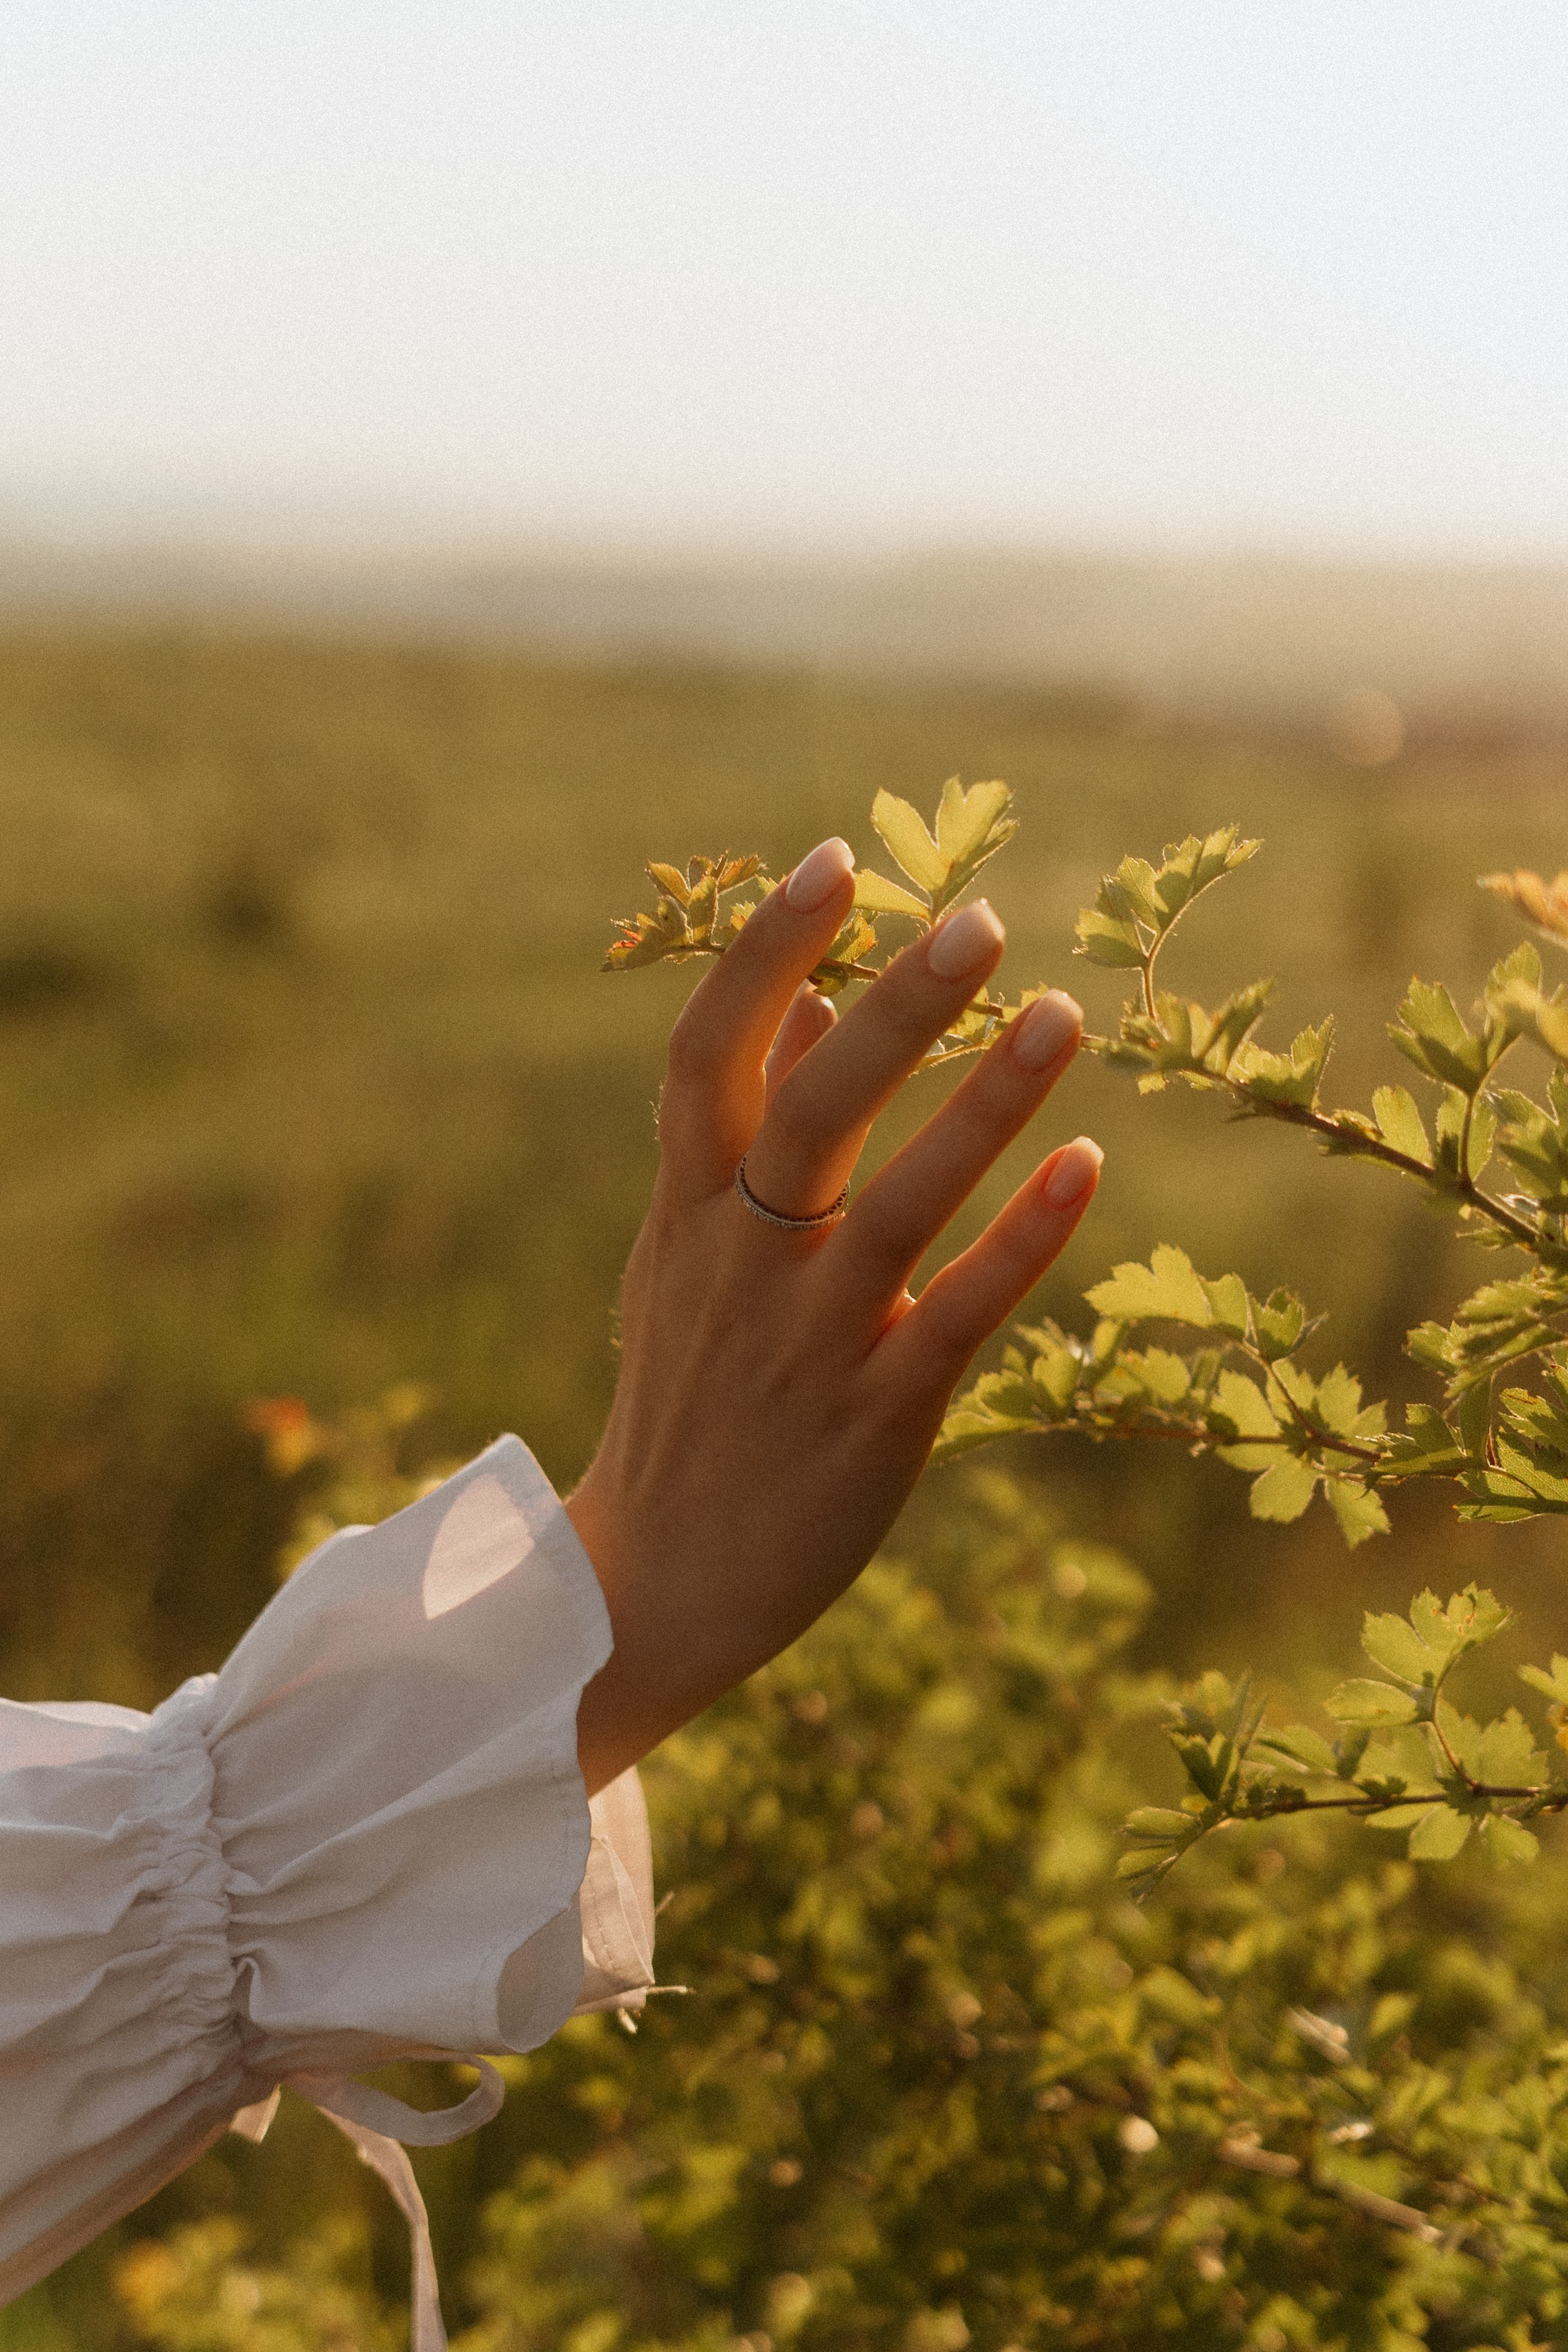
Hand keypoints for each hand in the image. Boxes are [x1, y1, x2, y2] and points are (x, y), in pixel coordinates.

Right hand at [569, 836, 1100, 1792]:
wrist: (656, 1583)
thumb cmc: (688, 1396)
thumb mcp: (686, 1256)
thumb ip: (741, 1133)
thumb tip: (810, 997)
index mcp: (686, 1209)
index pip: (707, 1054)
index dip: (764, 953)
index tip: (832, 861)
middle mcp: (739, 1260)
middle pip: (808, 1108)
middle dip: (893, 1008)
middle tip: (980, 919)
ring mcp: (805, 1340)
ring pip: (895, 1202)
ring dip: (983, 1104)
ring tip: (1065, 1015)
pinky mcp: (875, 1417)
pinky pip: (957, 1313)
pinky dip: (1023, 1239)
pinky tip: (1089, 1167)